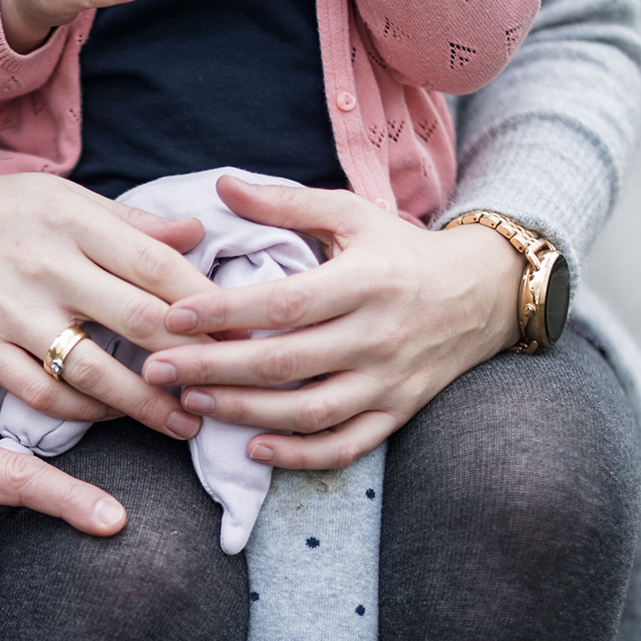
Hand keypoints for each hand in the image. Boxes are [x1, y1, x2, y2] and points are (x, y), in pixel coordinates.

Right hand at [0, 169, 214, 439]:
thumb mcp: (62, 200)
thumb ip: (129, 224)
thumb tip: (196, 236)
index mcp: (74, 219)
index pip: (160, 266)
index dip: (210, 305)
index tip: (245, 333)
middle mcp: (45, 264)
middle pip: (140, 321)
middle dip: (195, 360)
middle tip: (231, 385)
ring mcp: (10, 311)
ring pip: (95, 370)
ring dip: (148, 404)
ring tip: (185, 421)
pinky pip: (43, 393)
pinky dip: (85, 412)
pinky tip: (114, 417)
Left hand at [139, 177, 522, 468]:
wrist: (484, 293)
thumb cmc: (403, 251)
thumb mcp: (353, 214)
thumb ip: (286, 204)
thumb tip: (222, 185)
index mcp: (365, 281)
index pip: (283, 303)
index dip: (223, 313)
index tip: (171, 315)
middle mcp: (378, 335)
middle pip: (284, 363)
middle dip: (212, 369)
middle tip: (156, 368)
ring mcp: (389, 381)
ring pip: (308, 411)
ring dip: (244, 413)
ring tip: (191, 403)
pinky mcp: (398, 413)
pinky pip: (346, 446)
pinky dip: (300, 455)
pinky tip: (253, 448)